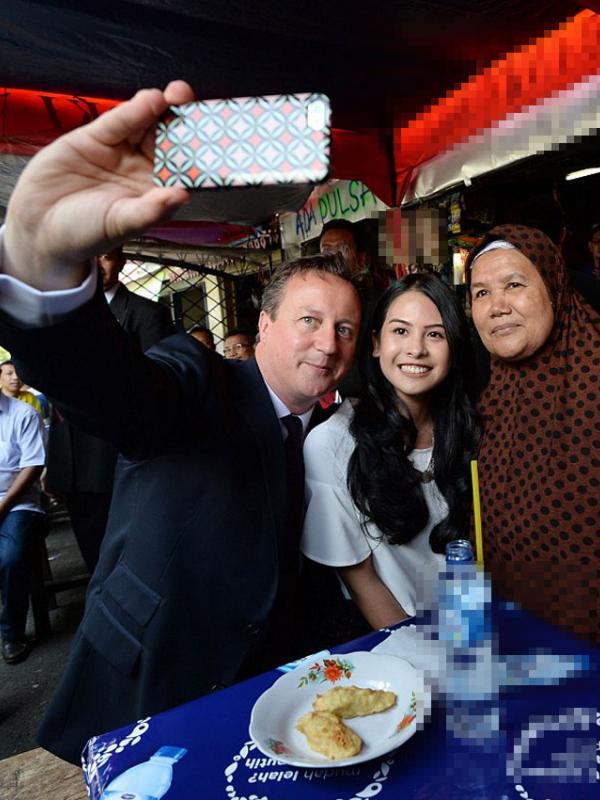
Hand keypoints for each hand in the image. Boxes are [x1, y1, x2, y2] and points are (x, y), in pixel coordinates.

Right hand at [4, 80, 193, 290]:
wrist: (41, 227)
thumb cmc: (86, 233)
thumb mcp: (122, 224)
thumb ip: (151, 209)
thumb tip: (183, 194)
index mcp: (156, 191)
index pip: (185, 168)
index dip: (202, 155)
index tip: (220, 143)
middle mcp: (142, 168)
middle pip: (171, 139)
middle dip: (187, 123)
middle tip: (202, 110)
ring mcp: (120, 151)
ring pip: (148, 124)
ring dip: (165, 109)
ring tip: (178, 97)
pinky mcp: (95, 137)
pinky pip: (120, 121)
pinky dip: (135, 110)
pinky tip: (150, 101)